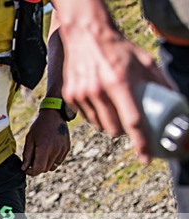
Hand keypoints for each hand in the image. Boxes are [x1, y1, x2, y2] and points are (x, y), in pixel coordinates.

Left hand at [21, 110, 70, 175]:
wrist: (54, 115)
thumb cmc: (39, 127)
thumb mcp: (29, 139)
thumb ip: (27, 155)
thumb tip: (24, 168)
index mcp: (44, 148)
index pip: (38, 169)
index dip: (31, 172)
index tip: (26, 169)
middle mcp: (55, 151)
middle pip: (45, 169)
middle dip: (37, 168)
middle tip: (31, 162)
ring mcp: (62, 150)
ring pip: (52, 167)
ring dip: (45, 165)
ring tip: (39, 157)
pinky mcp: (66, 149)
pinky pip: (58, 161)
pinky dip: (52, 161)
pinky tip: (47, 153)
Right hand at [60, 27, 170, 162]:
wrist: (86, 35)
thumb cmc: (118, 47)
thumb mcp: (144, 61)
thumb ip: (159, 81)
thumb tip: (173, 99)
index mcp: (120, 83)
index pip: (133, 122)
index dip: (141, 143)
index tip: (146, 158)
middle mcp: (99, 91)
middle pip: (114, 129)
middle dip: (123, 130)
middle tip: (127, 121)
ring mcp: (82, 94)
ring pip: (99, 126)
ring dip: (108, 123)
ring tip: (112, 106)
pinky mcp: (70, 96)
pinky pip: (86, 117)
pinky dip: (94, 114)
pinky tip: (98, 99)